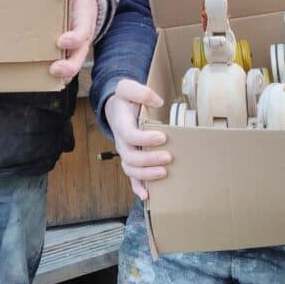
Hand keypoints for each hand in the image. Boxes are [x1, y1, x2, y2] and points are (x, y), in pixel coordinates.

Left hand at [50, 0, 96, 81]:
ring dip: (60, 74)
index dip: (73, 39)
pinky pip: (60, 67)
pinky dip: (51, 75)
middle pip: (78, 58)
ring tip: (47, 77)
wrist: (82, 8)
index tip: (62, 41)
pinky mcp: (63, 55)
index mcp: (84, 24)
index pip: (82, 33)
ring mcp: (72, 51)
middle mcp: (80, 41)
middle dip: (68, 66)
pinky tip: (37, 77)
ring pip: (70, 66)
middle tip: (55, 69)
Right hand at [103, 79, 170, 200]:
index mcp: (121, 125)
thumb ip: (141, 92)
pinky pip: (131, 178)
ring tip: (164, 173)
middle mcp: (122, 142)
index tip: (162, 137)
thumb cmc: (124, 99)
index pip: (130, 135)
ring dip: (146, 175)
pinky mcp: (131, 160)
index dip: (145, 139)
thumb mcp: (128, 87)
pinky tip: (147, 196)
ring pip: (131, 170)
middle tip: (169, 157)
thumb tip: (158, 101)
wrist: (116, 108)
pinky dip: (137, 188)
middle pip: (130, 157)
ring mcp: (126, 153)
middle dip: (149, 160)